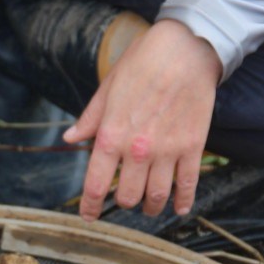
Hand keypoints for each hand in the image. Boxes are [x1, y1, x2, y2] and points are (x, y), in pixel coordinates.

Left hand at [64, 19, 221, 220]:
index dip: (90, 206)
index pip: (96, 184)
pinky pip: (188, 184)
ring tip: (149, 208)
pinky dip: (184, 201)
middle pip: (127, 197)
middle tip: (124, 200)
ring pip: (156, 196)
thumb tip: (70, 138)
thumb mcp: (107, 89)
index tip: (89, 216)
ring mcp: (168, 150)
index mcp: (111, 136)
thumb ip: (90, 119)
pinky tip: (180, 207)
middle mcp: (137, 150)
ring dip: (151, 208)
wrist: (186, 48)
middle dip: (123, 203)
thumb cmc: (142, 64)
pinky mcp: (193, 146)